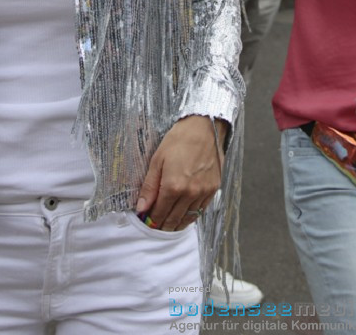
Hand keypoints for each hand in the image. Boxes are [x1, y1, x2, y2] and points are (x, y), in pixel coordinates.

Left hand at [136, 115, 222, 230]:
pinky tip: (185, 215)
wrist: (204, 127)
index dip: (151, 221)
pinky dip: (192, 215)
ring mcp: (203, 192)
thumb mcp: (157, 160)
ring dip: (177, 224)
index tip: (147, 223)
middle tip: (156, 227)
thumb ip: (149, 187)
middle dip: (163, 226)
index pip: (159, 214)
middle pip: (173, 219)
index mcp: (173, 187)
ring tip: (169, 225)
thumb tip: (141, 208)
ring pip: (188, 218)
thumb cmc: (179, 140)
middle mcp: (190, 193)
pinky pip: (201, 210)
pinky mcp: (213, 188)